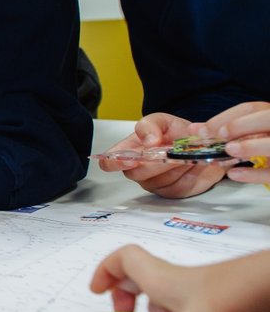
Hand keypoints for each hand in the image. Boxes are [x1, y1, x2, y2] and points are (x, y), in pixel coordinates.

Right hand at [89, 245, 269, 311]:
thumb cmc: (238, 299)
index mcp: (163, 280)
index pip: (124, 260)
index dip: (106, 272)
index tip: (97, 294)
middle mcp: (180, 282)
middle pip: (143, 279)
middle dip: (130, 301)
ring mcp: (205, 292)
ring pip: (170, 298)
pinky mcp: (225, 303)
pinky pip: (193, 311)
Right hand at [98, 113, 224, 197]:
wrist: (203, 143)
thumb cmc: (175, 132)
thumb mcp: (162, 120)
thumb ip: (150, 125)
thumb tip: (149, 141)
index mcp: (128, 151)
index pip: (109, 163)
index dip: (115, 164)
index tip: (132, 160)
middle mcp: (138, 170)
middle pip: (136, 174)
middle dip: (155, 162)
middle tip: (171, 151)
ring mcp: (155, 183)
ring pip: (159, 181)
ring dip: (174, 166)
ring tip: (184, 153)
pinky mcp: (173, 191)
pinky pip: (176, 188)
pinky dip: (187, 174)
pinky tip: (190, 164)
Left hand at [201, 102, 269, 185]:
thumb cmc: (259, 142)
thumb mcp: (247, 132)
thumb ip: (223, 129)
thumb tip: (195, 130)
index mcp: (268, 116)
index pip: (251, 108)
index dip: (226, 117)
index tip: (203, 130)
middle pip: (265, 119)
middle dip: (240, 125)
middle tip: (219, 136)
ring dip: (250, 146)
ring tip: (229, 150)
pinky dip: (254, 174)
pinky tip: (233, 174)